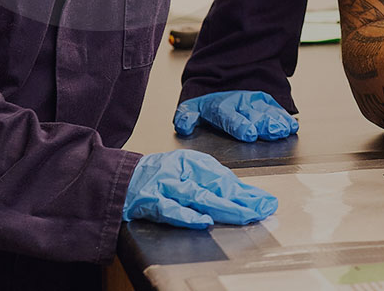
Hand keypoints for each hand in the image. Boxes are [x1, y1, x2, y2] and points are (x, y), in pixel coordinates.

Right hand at [122, 149, 276, 227]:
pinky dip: (186, 215)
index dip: (246, 191)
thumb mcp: (185, 172)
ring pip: (197, 196)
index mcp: (191, 162)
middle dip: (241, 199)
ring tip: (243, 214)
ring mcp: (165, 185)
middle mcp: (181, 171)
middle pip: (215, 185)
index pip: (224, 177)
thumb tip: (243, 196)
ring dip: (222, 206)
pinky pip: (169, 209)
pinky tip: (203, 221)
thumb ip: (210, 184)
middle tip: (262, 209)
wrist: (118, 177)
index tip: (265, 202)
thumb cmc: (155, 176)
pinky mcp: (149, 200)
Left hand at [174, 90, 298, 141]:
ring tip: (286, 129)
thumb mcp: (191, 108)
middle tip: (273, 132)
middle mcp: (240, 104)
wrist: (220, 81)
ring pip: (267, 112)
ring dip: (277, 121)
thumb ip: (186, 117)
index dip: (240, 124)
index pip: (230, 116)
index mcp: (221, 107)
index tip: (249, 133)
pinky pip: (275, 109)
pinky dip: (284, 117)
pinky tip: (292, 126)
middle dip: (264, 123)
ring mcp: (254, 103)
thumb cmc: (207, 105)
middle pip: (253, 115)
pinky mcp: (264, 103)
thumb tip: (185, 125)